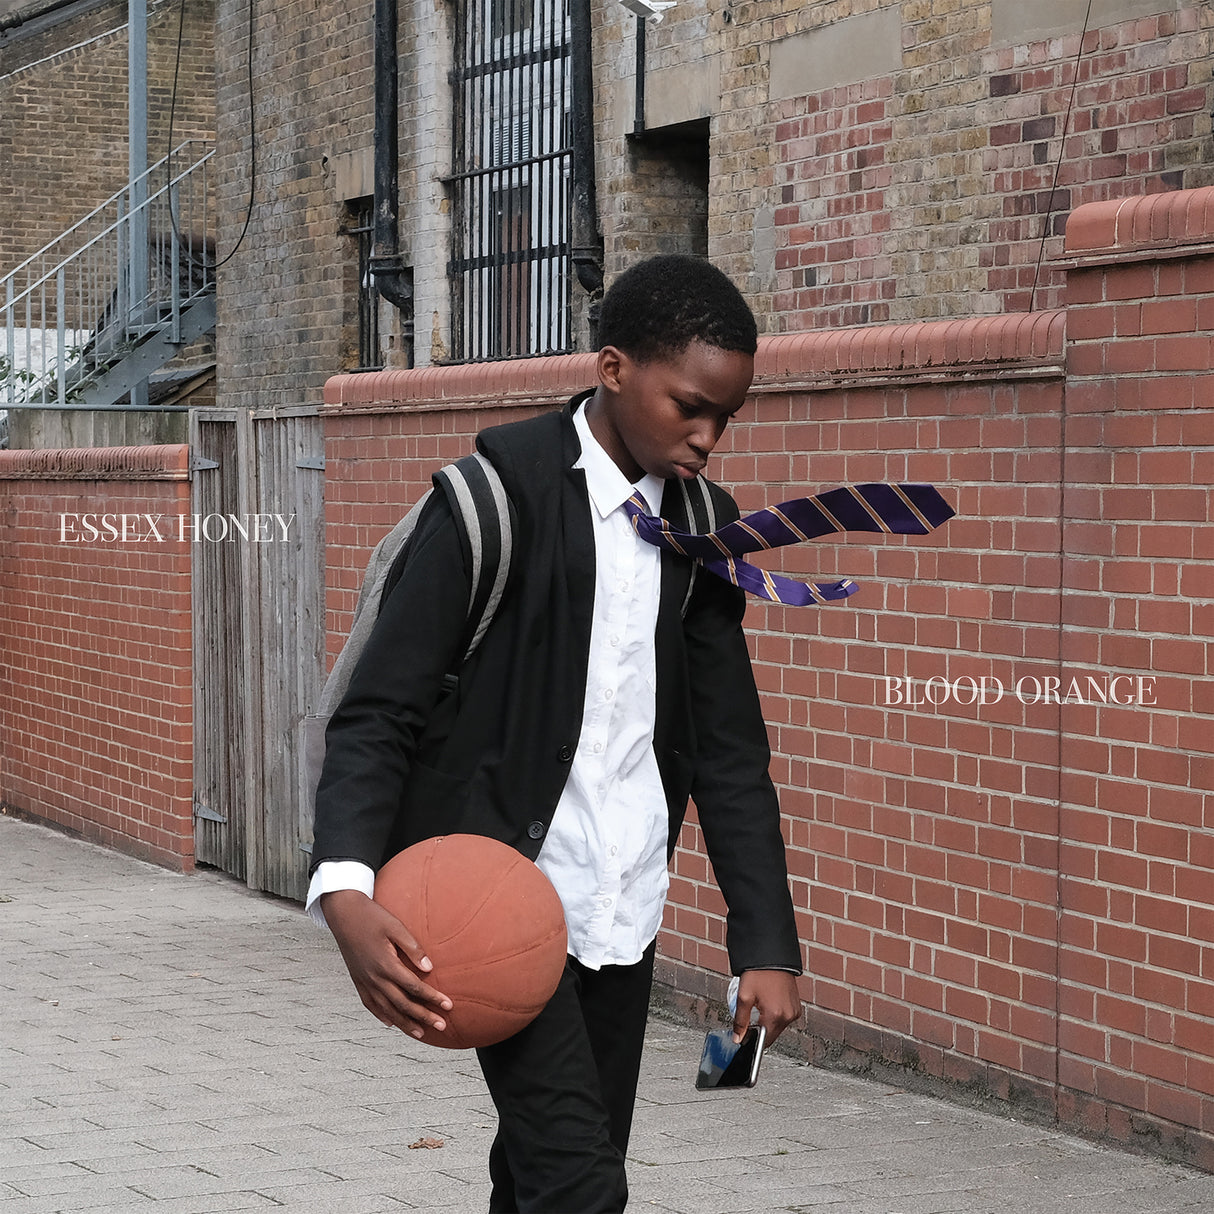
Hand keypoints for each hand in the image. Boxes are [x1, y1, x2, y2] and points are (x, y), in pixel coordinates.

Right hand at [320, 889, 451, 1038]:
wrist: (343, 914)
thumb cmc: (371, 917)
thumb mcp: (396, 927)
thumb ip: (413, 948)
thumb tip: (429, 968)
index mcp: (386, 964)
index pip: (414, 987)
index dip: (432, 998)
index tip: (448, 1005)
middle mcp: (375, 978)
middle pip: (403, 1004)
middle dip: (423, 1017)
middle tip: (441, 1025)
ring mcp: (364, 982)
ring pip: (387, 1010)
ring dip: (405, 1023)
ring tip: (420, 1033)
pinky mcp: (358, 981)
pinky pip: (370, 1005)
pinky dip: (382, 1016)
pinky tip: (391, 1023)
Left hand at [733, 969, 800, 1045]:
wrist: (771, 956)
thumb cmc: (759, 972)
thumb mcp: (744, 996)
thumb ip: (740, 1020)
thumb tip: (738, 1038)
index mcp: (776, 1015)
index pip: (764, 1041)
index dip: (752, 1038)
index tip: (745, 1032)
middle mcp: (788, 1016)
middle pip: (771, 1035)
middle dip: (760, 1029)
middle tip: (752, 1013)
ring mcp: (794, 1011)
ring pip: (778, 1027)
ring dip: (768, 1022)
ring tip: (761, 1005)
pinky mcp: (797, 1006)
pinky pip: (785, 1018)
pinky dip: (776, 1015)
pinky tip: (769, 1003)